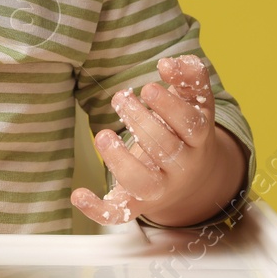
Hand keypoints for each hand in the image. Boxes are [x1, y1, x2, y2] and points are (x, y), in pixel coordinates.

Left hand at [71, 54, 228, 226]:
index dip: (170, 106)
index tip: (147, 87)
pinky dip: (97, 209)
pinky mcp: (137, 205)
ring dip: (121, 161)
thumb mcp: (193, 102)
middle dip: (140, 122)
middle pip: (166, 149)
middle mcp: (182, 167)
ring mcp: (160, 189)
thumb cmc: (184, 131)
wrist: (193, 179)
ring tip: (102, 135)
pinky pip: (119, 214)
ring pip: (144, 183)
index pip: (191, 124)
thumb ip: (188, 76)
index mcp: (198, 139)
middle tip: (121, 98)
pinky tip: (78, 195)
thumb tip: (170, 63)